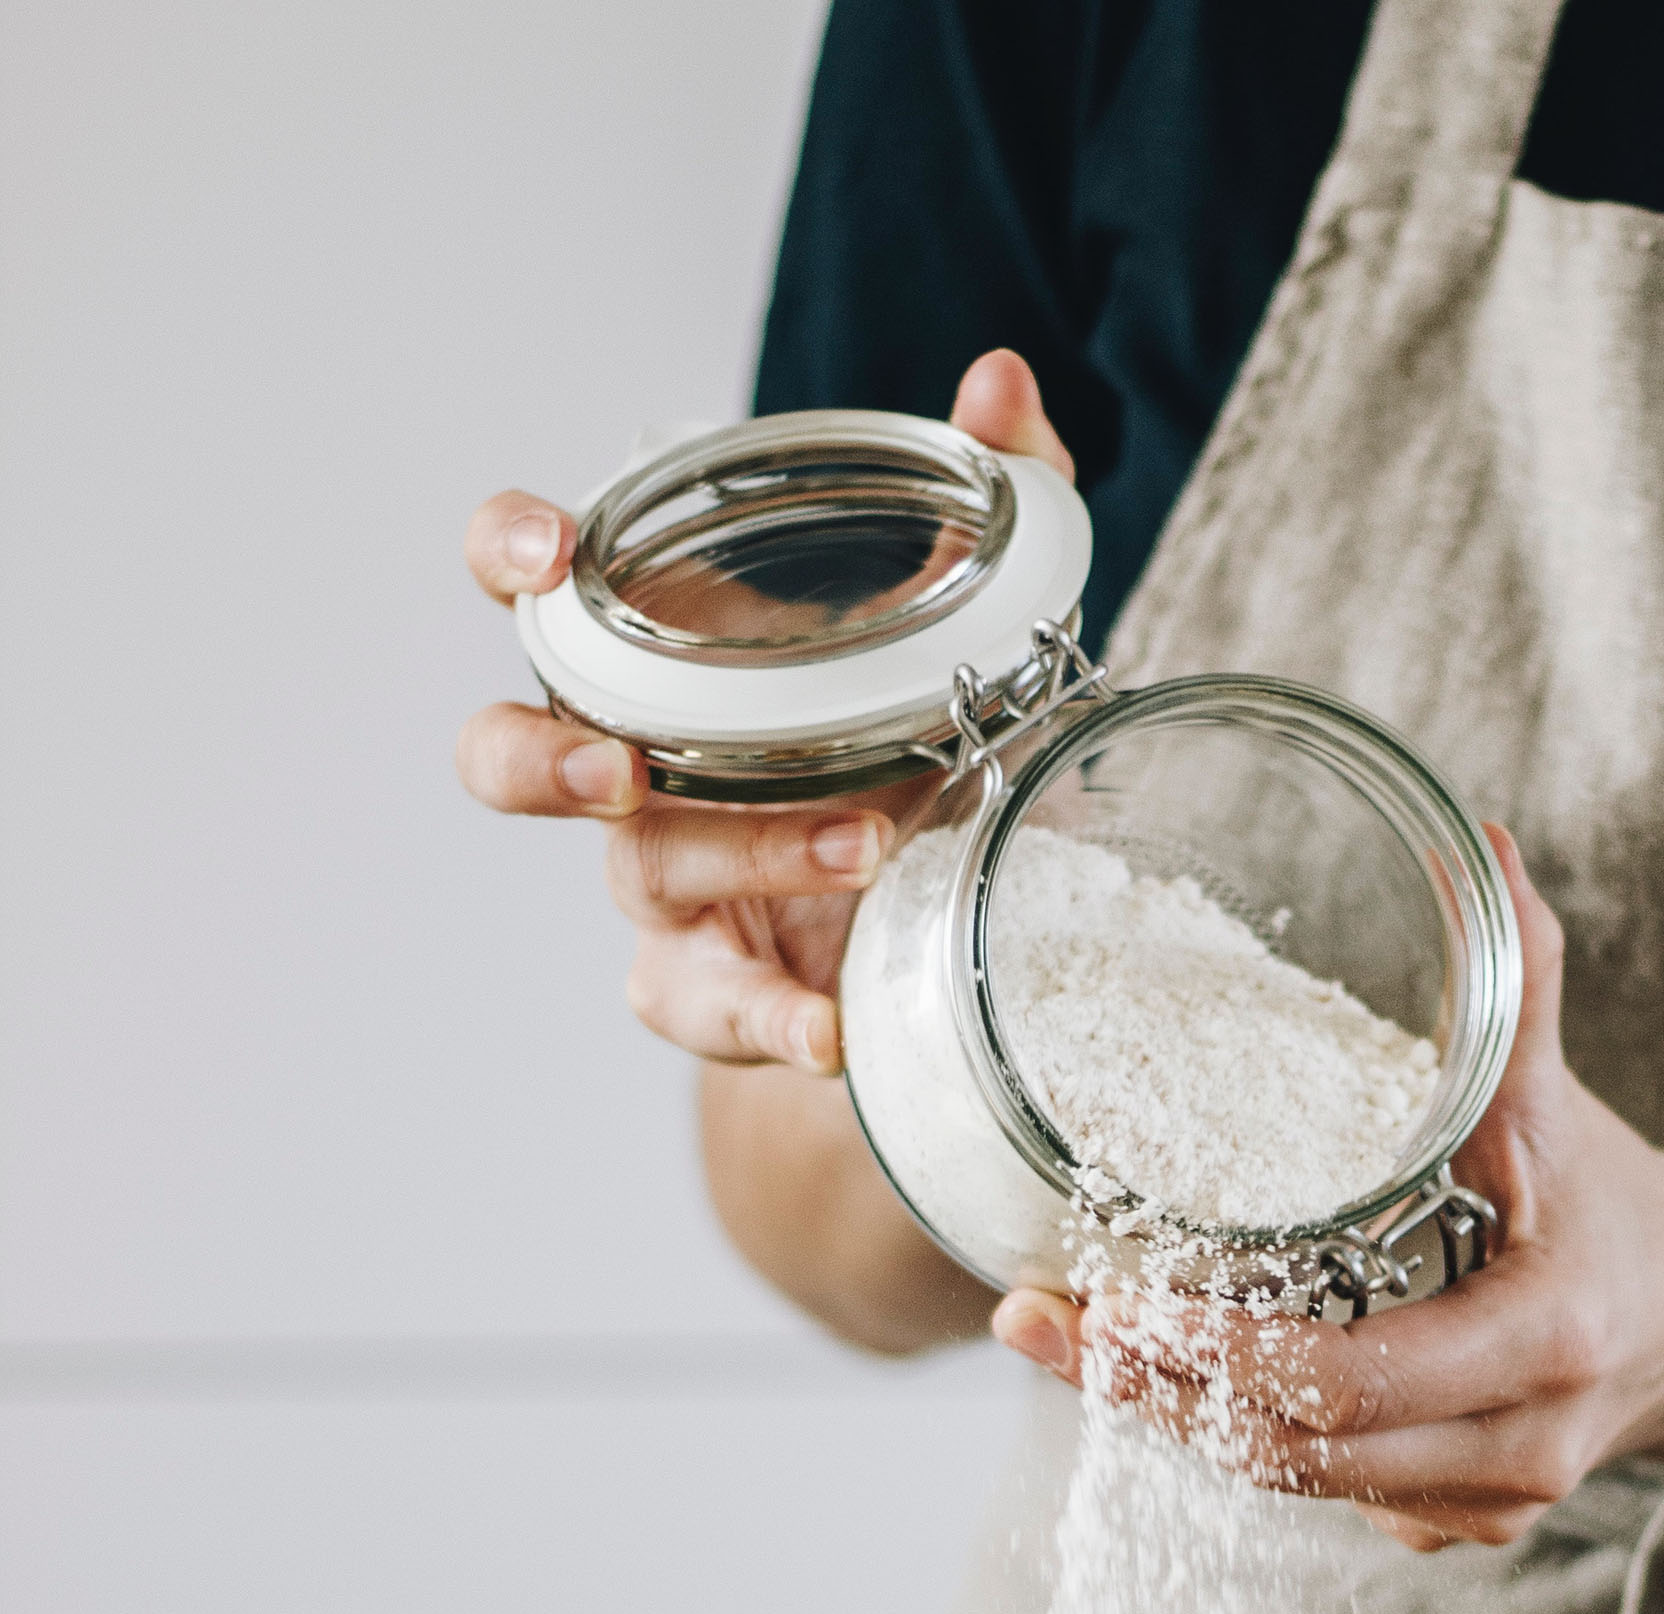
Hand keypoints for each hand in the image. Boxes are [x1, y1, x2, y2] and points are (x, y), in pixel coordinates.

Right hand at [454, 350, 1076, 1069]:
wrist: (936, 886)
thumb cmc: (914, 718)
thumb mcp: (970, 604)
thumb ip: (991, 488)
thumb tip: (1000, 381)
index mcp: (661, 651)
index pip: (533, 587)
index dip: (508, 555)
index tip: (544, 549)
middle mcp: (631, 761)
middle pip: (511, 757)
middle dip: (542, 761)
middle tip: (621, 767)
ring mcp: (664, 876)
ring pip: (631, 874)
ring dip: (731, 857)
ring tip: (856, 849)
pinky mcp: (716, 974)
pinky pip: (708, 1005)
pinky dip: (771, 1016)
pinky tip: (831, 1025)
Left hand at [992, 826, 1663, 1549]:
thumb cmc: (1613, 1201)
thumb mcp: (1565, 1096)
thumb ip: (1521, 977)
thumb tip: (1485, 845)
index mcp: (1541, 1341)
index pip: (1348, 1381)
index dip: (1218, 1357)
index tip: (1113, 1306)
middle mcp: (1513, 1447)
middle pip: (1294, 1452)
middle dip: (1153, 1393)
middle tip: (1037, 1325)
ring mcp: (1482, 1502)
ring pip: (1293, 1482)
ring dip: (1177, 1418)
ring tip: (1072, 1342)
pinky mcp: (1452, 1523)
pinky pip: (1323, 1491)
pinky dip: (1241, 1434)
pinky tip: (1167, 1374)